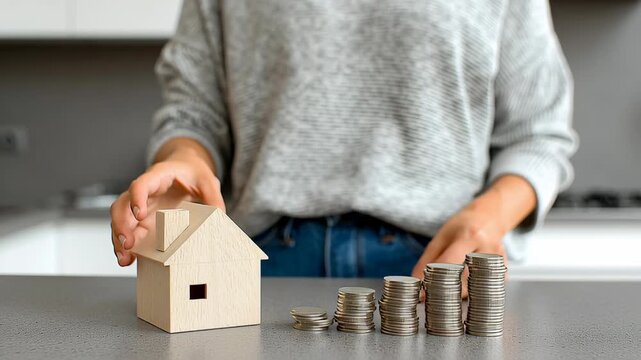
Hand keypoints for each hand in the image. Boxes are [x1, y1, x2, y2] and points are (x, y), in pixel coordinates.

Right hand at [110, 139, 224, 266]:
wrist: (186, 169)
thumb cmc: (193, 173)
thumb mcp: (207, 181)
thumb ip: (213, 197)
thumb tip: (219, 218)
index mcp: (158, 176)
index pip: (141, 185)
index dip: (137, 199)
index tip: (139, 214)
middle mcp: (144, 192)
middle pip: (122, 205)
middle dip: (121, 225)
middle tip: (127, 244)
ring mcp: (141, 206)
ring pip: (121, 220)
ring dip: (119, 239)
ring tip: (125, 259)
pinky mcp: (142, 219)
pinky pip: (130, 231)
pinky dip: (127, 245)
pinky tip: (129, 259)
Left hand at [411, 175, 536, 297]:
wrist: (489, 219)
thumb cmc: (462, 227)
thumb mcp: (440, 238)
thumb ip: (426, 261)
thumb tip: (415, 284)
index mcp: (470, 236)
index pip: (450, 264)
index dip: (433, 280)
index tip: (421, 292)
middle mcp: (488, 250)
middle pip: (463, 281)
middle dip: (446, 291)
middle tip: (433, 293)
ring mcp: (500, 263)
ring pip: (473, 290)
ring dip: (457, 293)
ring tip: (448, 286)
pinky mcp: (505, 274)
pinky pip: (482, 291)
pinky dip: (469, 291)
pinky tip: (464, 283)